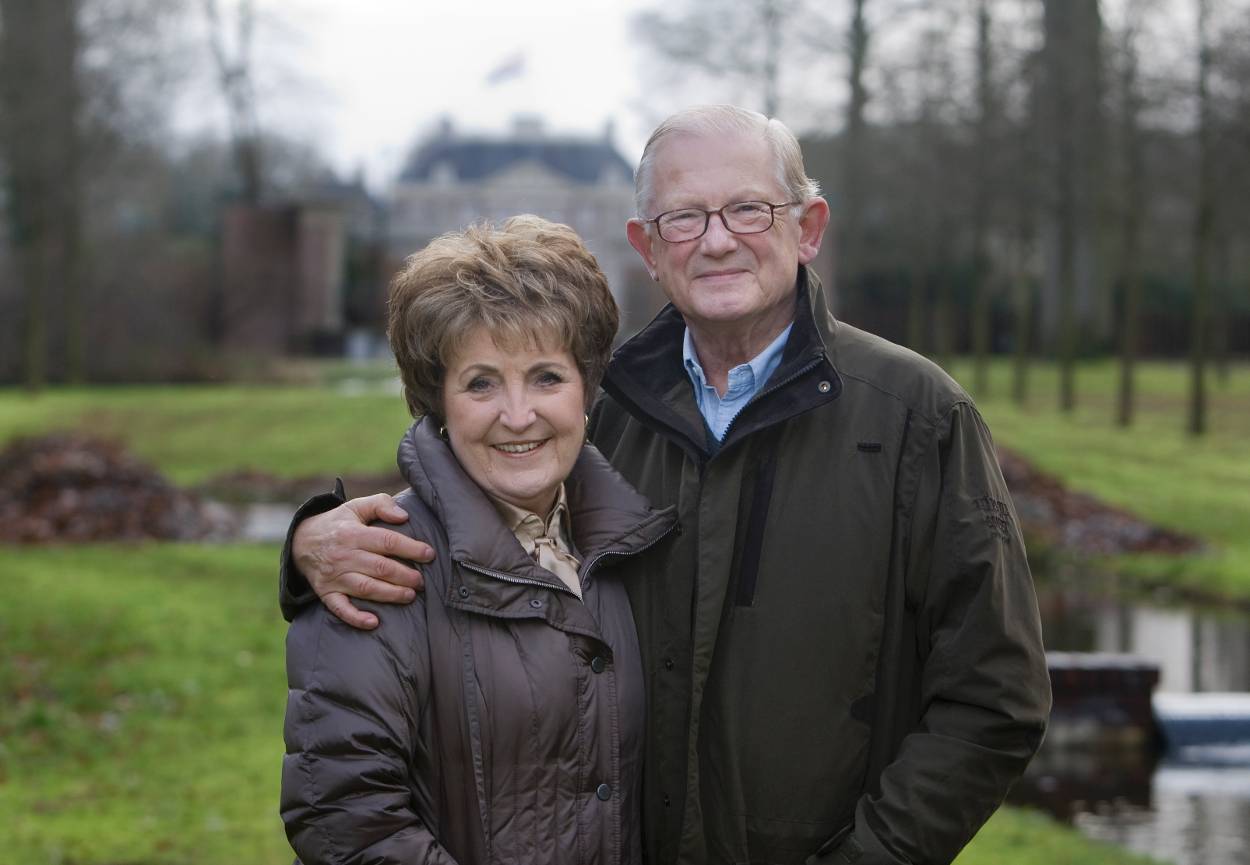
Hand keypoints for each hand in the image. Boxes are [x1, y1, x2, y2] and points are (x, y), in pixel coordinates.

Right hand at [292, 493, 433, 629]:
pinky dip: (356, 617)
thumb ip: (381, 504)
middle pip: (380, 568)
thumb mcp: (356, 507)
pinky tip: (373, 622)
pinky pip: (340, 608)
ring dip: (390, 594)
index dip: (411, 548)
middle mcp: (344, 556)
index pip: (387, 541)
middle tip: (421, 581)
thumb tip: (404, 516)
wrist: (300, 541)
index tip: (429, 554)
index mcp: (353, 534)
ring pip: (366, 588)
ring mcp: (335, 577)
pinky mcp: (326, 593)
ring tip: (410, 596)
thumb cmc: (338, 524)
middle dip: (405, 576)